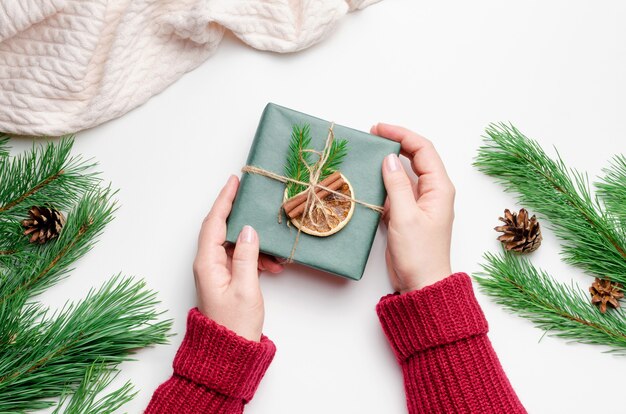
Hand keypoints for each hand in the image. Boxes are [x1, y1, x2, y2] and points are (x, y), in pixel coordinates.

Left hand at [193, 175, 282, 340]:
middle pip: (222, 228)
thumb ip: (247, 255)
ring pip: (235, 244)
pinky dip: (257, 257)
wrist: (230, 352)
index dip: (224, 200)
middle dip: (239, 214)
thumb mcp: (246, 288)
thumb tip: (248, 229)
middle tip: (254, 197)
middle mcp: (208, 264)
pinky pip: (241, 258)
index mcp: (207, 263)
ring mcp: (217, 271)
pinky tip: (272, 266)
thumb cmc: (235, 325)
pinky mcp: (226, 278)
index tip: (234, 181)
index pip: (214, 222)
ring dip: (255, 243)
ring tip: (274, 251)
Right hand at [371, 123, 454, 292]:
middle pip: (416, 157)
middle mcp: (432, 191)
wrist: (422, 284)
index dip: (402, 134)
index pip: (423, 150)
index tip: (379, 128)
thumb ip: (397, 185)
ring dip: (388, 162)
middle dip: (395, 142)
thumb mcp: (405, 216)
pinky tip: (368, 180)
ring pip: (405, 173)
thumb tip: (389, 159)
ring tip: (367, 154)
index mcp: (439, 188)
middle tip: (371, 135)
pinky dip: (383, 181)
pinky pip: (397, 190)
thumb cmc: (419, 254)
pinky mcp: (408, 214)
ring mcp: (420, 203)